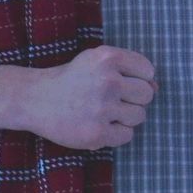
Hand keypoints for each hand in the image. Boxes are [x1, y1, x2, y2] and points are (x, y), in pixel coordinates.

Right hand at [27, 44, 158, 150]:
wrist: (36, 99)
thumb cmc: (72, 78)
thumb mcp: (96, 62)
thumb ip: (126, 69)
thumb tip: (156, 86)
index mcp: (108, 57)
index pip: (148, 71)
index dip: (139, 78)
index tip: (123, 82)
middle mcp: (108, 81)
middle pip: (147, 94)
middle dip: (135, 99)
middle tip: (115, 100)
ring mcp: (102, 108)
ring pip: (140, 116)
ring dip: (127, 117)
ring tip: (106, 112)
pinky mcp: (96, 133)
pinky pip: (127, 135)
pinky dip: (117, 133)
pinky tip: (101, 125)